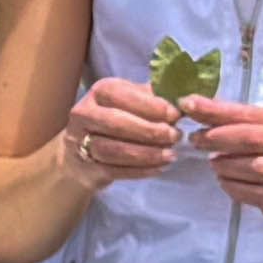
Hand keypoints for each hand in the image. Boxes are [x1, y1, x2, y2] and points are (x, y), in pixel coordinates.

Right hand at [50, 76, 184, 185]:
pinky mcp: (88, 168)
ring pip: (115, 150)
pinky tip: (159, 168)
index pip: (122, 95)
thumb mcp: (130, 101)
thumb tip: (182, 99)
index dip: (150, 105)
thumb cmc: (115, 120)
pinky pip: (116, 171)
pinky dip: (140, 171)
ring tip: (170, 155)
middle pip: (117, 123)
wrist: (79, 152)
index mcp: (100, 92)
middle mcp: (85, 114)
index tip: (175, 114)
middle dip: (150, 131)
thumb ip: (152, 98)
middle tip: (175, 136)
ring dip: (147, 154)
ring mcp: (82, 142)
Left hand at [187, 98, 262, 215]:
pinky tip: (224, 182)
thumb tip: (193, 105)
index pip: (250, 113)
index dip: (217, 110)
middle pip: (253, 138)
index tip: (188, 106)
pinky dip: (235, 187)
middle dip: (219, 138)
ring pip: (256, 167)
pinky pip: (257, 193)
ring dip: (227, 165)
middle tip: (196, 140)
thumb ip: (234, 119)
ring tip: (214, 164)